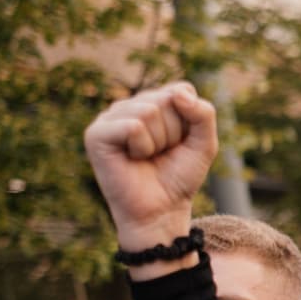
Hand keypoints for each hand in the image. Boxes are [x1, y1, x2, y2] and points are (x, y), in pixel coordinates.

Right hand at [82, 82, 218, 248]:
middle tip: (162, 153)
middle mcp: (129, 105)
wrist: (162, 210)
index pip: (181, 89)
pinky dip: (142, 147)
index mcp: (152, 102)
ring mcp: (110, 117)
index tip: (180, 143)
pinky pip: (133, 126)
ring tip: (147, 157)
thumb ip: (203, 113)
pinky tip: (133, 159)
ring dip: (159, 142)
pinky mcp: (96, 134)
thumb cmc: (179, 176)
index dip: (190, 121)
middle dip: (175, 132)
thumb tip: (179, 94)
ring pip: (149, 110)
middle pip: (167, 99)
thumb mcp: (204, 143)